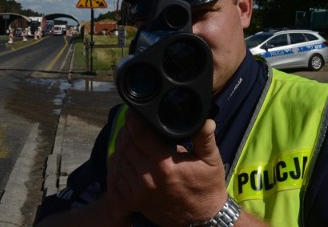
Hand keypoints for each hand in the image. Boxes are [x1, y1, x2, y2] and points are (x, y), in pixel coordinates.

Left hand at [107, 109, 227, 225]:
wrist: (201, 219)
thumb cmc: (206, 187)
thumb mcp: (211, 161)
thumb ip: (204, 138)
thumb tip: (205, 120)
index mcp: (165, 165)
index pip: (140, 134)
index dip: (134, 119)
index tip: (135, 111)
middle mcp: (148, 178)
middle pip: (126, 145)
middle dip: (128, 130)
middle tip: (134, 122)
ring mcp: (138, 191)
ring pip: (118, 159)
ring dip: (122, 145)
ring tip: (130, 136)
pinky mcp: (133, 201)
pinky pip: (116, 177)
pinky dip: (117, 163)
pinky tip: (126, 156)